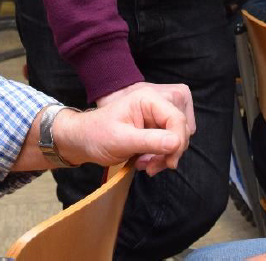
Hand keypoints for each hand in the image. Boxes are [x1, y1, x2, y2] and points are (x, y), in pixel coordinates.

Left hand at [56, 82, 194, 174]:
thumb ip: (150, 141)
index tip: (169, 162)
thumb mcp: (121, 140)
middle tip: (152, 166)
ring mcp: (157, 114)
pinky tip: (146, 161)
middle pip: (181, 127)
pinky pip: (171, 141)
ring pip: (179, 136)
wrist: (84, 139)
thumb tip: (177, 143)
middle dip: (171, 151)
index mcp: (148, 98)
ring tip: (146, 164)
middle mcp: (156, 102)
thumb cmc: (97, 134)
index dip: (178, 142)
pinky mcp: (156, 126)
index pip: (177, 118)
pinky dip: (162, 155)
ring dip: (166, 155)